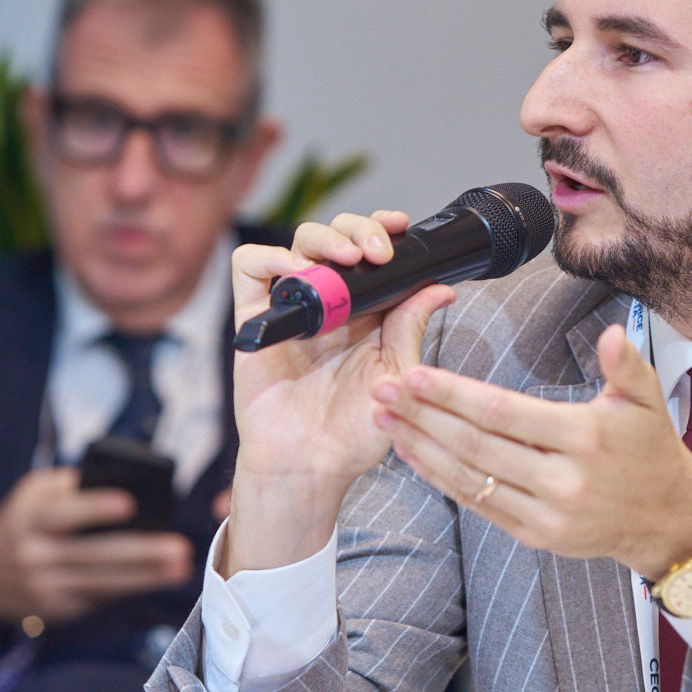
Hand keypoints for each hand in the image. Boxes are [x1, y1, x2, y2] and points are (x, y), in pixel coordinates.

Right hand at [0, 468, 191, 624]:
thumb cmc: (20, 520)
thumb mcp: (33, 492)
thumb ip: (72, 486)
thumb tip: (122, 483)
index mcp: (29, 520)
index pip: (64, 514)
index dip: (95, 509)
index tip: (129, 504)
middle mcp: (35, 556)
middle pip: (95, 556)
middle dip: (141, 554)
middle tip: (180, 548)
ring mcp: (46, 588)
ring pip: (103, 583)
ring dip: (147, 577)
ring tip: (181, 568)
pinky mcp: (56, 611)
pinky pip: (99, 599)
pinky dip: (129, 588)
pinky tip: (158, 580)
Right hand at [226, 212, 455, 572]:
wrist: (309, 465)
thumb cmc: (354, 432)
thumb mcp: (397, 376)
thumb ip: (411, 328)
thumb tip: (442, 287)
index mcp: (367, 311)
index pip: (372, 250)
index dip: (384, 228)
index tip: (402, 226)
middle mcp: (329, 303)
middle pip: (337, 237)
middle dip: (360, 228)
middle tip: (378, 251)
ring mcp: (291, 308)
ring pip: (298, 242)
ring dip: (324, 237)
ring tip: (347, 258)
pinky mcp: (255, 319)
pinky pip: (249, 268)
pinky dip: (270, 257)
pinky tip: (297, 272)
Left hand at [371, 323, 691, 576]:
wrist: (667, 520)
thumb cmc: (651, 451)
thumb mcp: (648, 401)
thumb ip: (626, 364)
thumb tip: (611, 332)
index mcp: (585, 438)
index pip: (505, 414)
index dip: (456, 396)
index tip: (416, 375)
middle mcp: (562, 481)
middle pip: (477, 446)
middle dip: (424, 417)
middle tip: (382, 390)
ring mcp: (546, 514)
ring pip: (470, 479)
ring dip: (421, 448)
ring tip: (385, 419)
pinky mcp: (534, 536)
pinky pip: (478, 505)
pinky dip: (441, 480)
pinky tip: (414, 454)